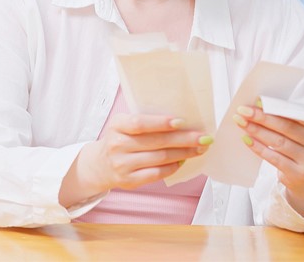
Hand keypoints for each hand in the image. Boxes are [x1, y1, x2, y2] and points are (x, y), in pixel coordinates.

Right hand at [61, 114, 210, 205]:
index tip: (183, 121)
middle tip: (204, 137)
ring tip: (199, 149)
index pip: (140, 123)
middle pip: (157, 142)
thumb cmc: (122, 138)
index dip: (162, 123)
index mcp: (117, 125)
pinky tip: (183, 161)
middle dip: (184, 139)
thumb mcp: (125, 124)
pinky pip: (157, 173)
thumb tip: (184, 122)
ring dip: (184, 153)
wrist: (100, 164)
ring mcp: (122, 165)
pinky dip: (173, 166)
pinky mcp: (128, 181)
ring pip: (160, 158)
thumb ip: (148, 121)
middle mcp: (117, 145)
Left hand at [233, 104, 303, 216]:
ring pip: (279, 142)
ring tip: (242, 123)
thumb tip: (261, 105)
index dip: (278, 107)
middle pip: (288, 127)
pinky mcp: (299, 175)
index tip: (258, 101)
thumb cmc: (303, 146)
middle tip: (243, 111)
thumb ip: (290, 118)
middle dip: (263, 117)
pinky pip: (274, 158)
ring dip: (257, 131)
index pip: (300, 114)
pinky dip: (258, 148)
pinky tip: (247, 140)